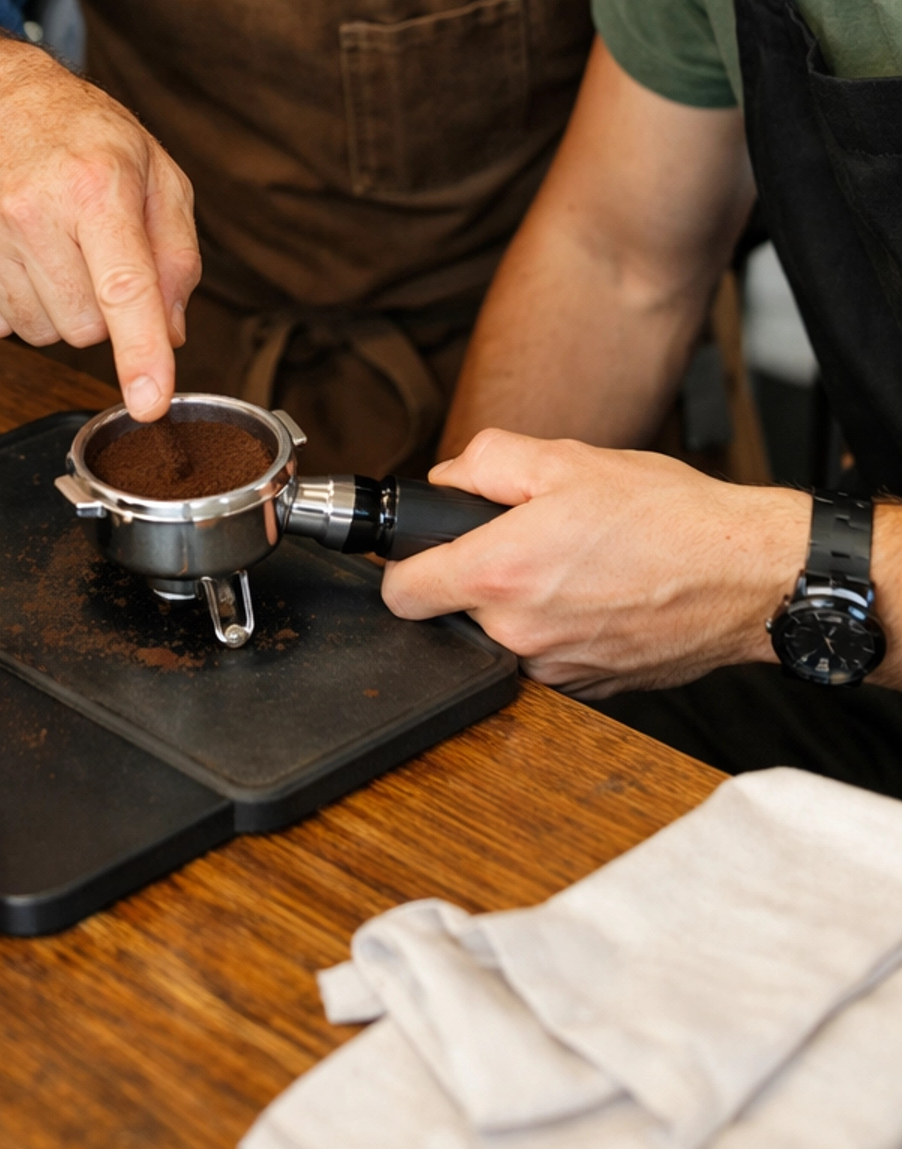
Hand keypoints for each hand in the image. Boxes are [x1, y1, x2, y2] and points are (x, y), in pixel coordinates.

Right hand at [0, 5, 200, 417]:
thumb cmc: (80, 135)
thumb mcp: (155, 171)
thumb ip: (176, 255)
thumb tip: (171, 334)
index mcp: (96, 183)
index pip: (123, 286)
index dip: (140, 351)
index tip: (149, 401)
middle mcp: (31, 207)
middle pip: (84, 328)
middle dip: (100, 309)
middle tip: (91, 249)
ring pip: (39, 334)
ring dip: (56, 307)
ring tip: (52, 244)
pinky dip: (14, 304)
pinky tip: (16, 252)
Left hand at [381, 430, 808, 696]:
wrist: (747, 575)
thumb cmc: (668, 518)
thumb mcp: (565, 459)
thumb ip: (486, 461)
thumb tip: (447, 478)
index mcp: (500, 575)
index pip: (401, 594)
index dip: (405, 565)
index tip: (424, 551)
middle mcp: (519, 635)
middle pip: (452, 614)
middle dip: (475, 577)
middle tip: (523, 541)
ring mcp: (554, 671)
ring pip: (501, 638)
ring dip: (519, 606)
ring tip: (571, 565)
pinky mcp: (589, 689)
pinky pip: (546, 658)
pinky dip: (558, 629)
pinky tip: (597, 594)